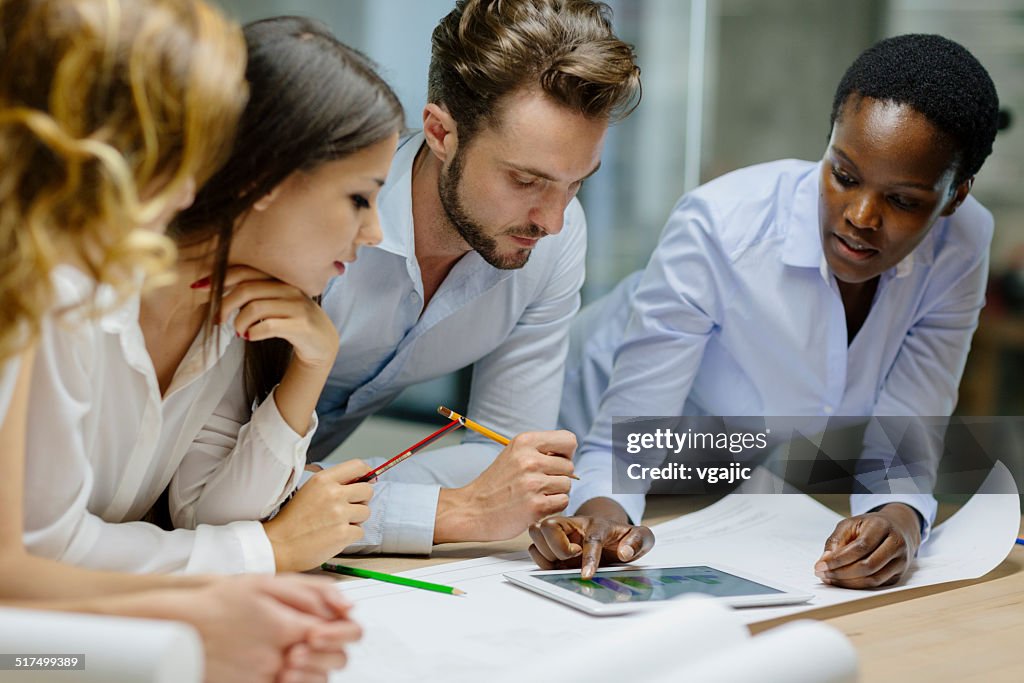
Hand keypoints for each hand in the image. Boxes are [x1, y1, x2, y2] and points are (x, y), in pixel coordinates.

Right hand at [160, 575, 360, 682]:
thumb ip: (309, 593)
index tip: (328, 625)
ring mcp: (266, 677)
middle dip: (332, 650)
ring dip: (315, 668)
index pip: (338, 634)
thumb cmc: (220, 602)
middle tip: (314, 640)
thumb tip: (345, 607)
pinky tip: (283, 669)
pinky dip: (293, 680)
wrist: (180, 628)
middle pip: (334, 662)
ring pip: (316, 680)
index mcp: (287, 626)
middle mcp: (280, 657)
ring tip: (297, 654)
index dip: (340, 630)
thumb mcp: (264, 583)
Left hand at [202, 265, 338, 434]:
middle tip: (217, 320)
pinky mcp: (301, 325)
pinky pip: (268, 326)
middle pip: (247, 290)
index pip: (245, 271)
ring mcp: (297, 305)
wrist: (321, 341)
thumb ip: (251, 291)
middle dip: (224, 305)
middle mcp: (289, 287)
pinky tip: (250, 336)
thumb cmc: (290, 319)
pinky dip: (252, 333)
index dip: (219, 278)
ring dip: (239, 322)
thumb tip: (212, 286)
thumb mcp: (273, 300)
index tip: (198, 288)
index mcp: (280, 278)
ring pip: (255, 308)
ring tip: (239, 331)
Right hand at [263, 460, 372, 571]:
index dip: (367, 473)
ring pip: (366, 512)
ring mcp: (339, 513)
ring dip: (355, 519)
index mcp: (324, 479)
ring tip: (336, 524)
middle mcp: (333, 493)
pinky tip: (334, 536)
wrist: (278, 545)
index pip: (358, 466)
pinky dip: (350, 536)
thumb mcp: (308, 490)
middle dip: (361, 500)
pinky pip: (360, 531)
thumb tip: (360, 481)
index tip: (367, 480)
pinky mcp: (343, 533)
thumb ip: (332, 484)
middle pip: (367, 491)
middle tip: (347, 508)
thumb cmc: (292, 520)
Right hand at [434, 430, 576, 542]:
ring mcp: (532, 483)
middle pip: (569, 466)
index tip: (553, 462)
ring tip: (535, 494)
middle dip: (558, 476)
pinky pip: (563, 502)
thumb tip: (569, 454)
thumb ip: (540, 450)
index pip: (569, 440)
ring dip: (556, 492)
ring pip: (567, 485)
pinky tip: (535, 505)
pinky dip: (553, 506)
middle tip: (539, 483)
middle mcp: (529, 460)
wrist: (472, 509)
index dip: (566, 453)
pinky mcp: (535, 506)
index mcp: (524, 442)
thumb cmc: (496, 484)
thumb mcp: (514, 454)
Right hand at [528, 498, 653, 578]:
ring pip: (536, 532)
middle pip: (549, 525)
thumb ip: (639, 541)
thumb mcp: (641, 537)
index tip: (587, 575)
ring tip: (563, 561)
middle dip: (557, 547)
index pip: (590, 537)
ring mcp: (560, 532)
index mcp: (597, 524)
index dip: (588, 557)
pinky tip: (556, 564)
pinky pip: (534, 548)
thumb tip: (624, 552)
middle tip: (572, 557)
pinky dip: (540, 558)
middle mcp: (574, 524)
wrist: (611, 534)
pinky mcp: (550, 544)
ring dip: (547, 552)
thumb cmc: (622, 537)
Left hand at [814, 503, 921, 588]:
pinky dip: (857, 585)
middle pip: (868, 565)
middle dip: (841, 573)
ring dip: (848, 582)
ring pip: (873, 578)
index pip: (860, 547)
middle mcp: (896, 543)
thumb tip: (825, 560)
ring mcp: (901, 560)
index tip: (821, 565)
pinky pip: (877, 584)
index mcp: (882, 526)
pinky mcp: (899, 574)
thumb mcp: (850, 524)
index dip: (839, 559)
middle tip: (823, 574)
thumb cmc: (869, 526)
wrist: (895, 528)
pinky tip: (843, 581)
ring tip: (830, 578)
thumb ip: (836, 540)